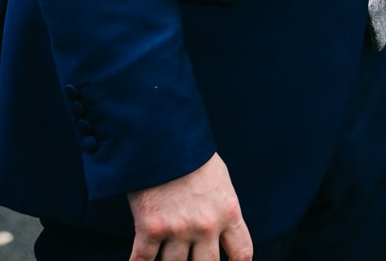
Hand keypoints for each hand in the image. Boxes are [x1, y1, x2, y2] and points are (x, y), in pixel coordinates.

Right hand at [128, 153, 252, 260]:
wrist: (164, 136)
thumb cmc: (192, 154)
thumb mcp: (220, 180)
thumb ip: (222, 208)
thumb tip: (221, 228)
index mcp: (228, 212)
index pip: (242, 252)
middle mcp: (206, 226)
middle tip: (194, 260)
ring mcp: (178, 230)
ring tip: (168, 258)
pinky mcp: (150, 229)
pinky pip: (143, 260)